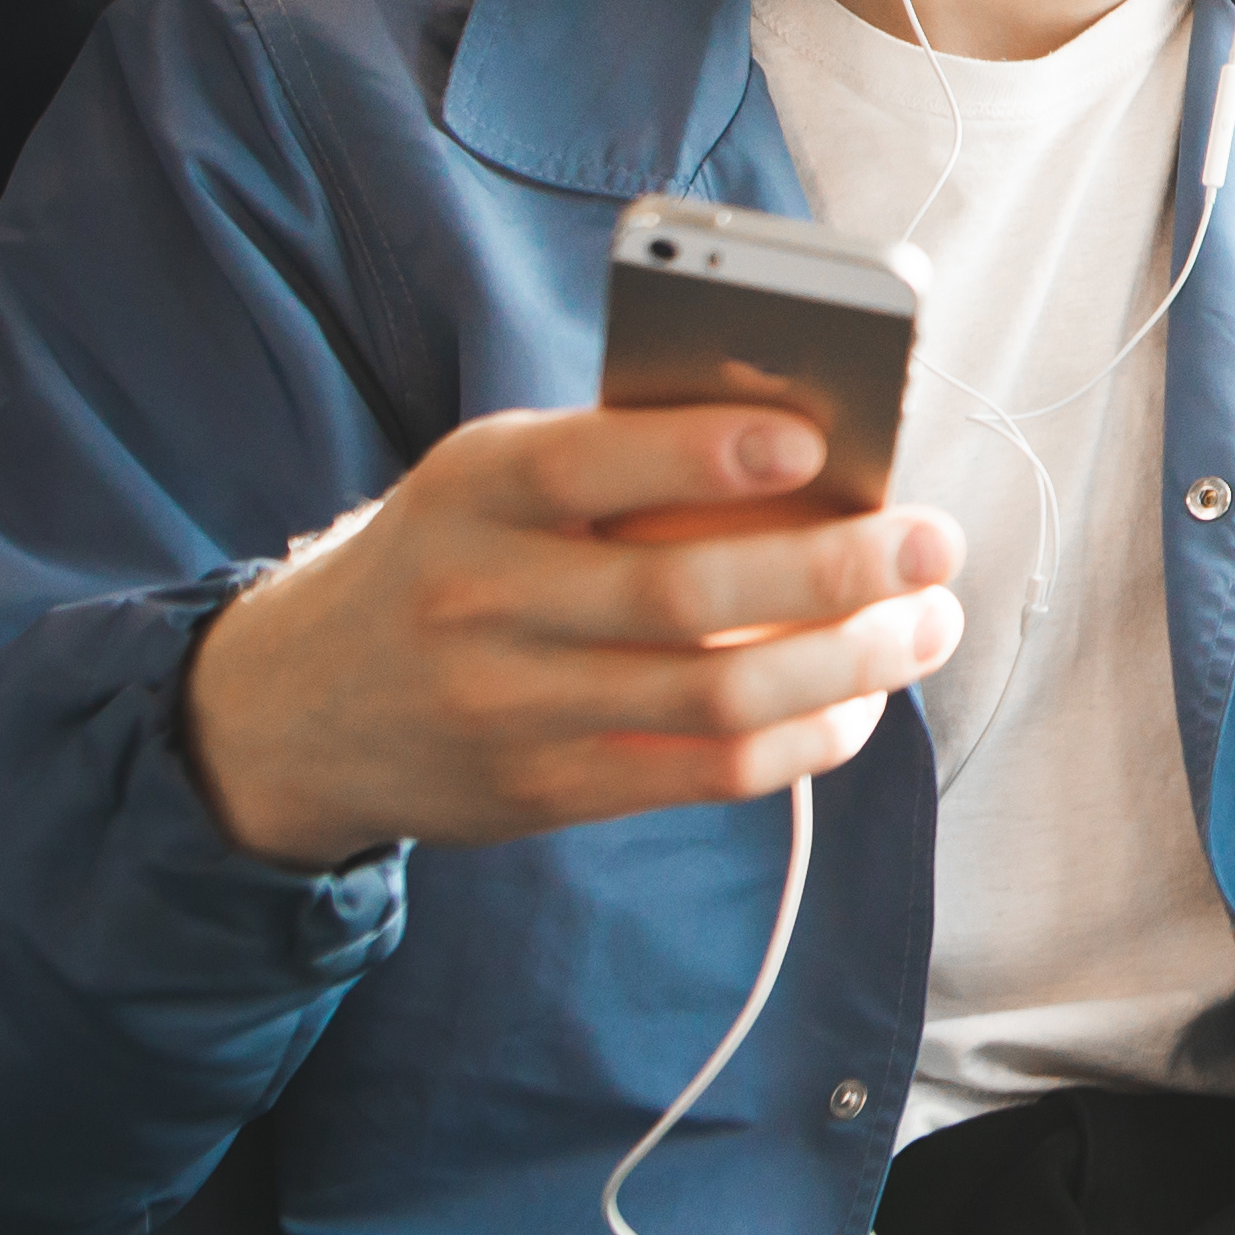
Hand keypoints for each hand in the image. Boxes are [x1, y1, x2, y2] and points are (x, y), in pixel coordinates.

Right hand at [180, 407, 963, 868]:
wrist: (302, 706)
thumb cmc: (450, 554)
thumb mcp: (490, 479)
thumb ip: (619, 460)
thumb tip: (815, 450)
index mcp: (472, 489)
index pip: (589, 462)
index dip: (707, 454)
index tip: (817, 443)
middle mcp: (481, 599)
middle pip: (679, 593)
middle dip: (832, 570)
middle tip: (933, 542)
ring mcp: (510, 708)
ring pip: (713, 693)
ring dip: (849, 661)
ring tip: (928, 623)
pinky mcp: (544, 791)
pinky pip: (705, 770)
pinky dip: (805, 736)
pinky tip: (862, 700)